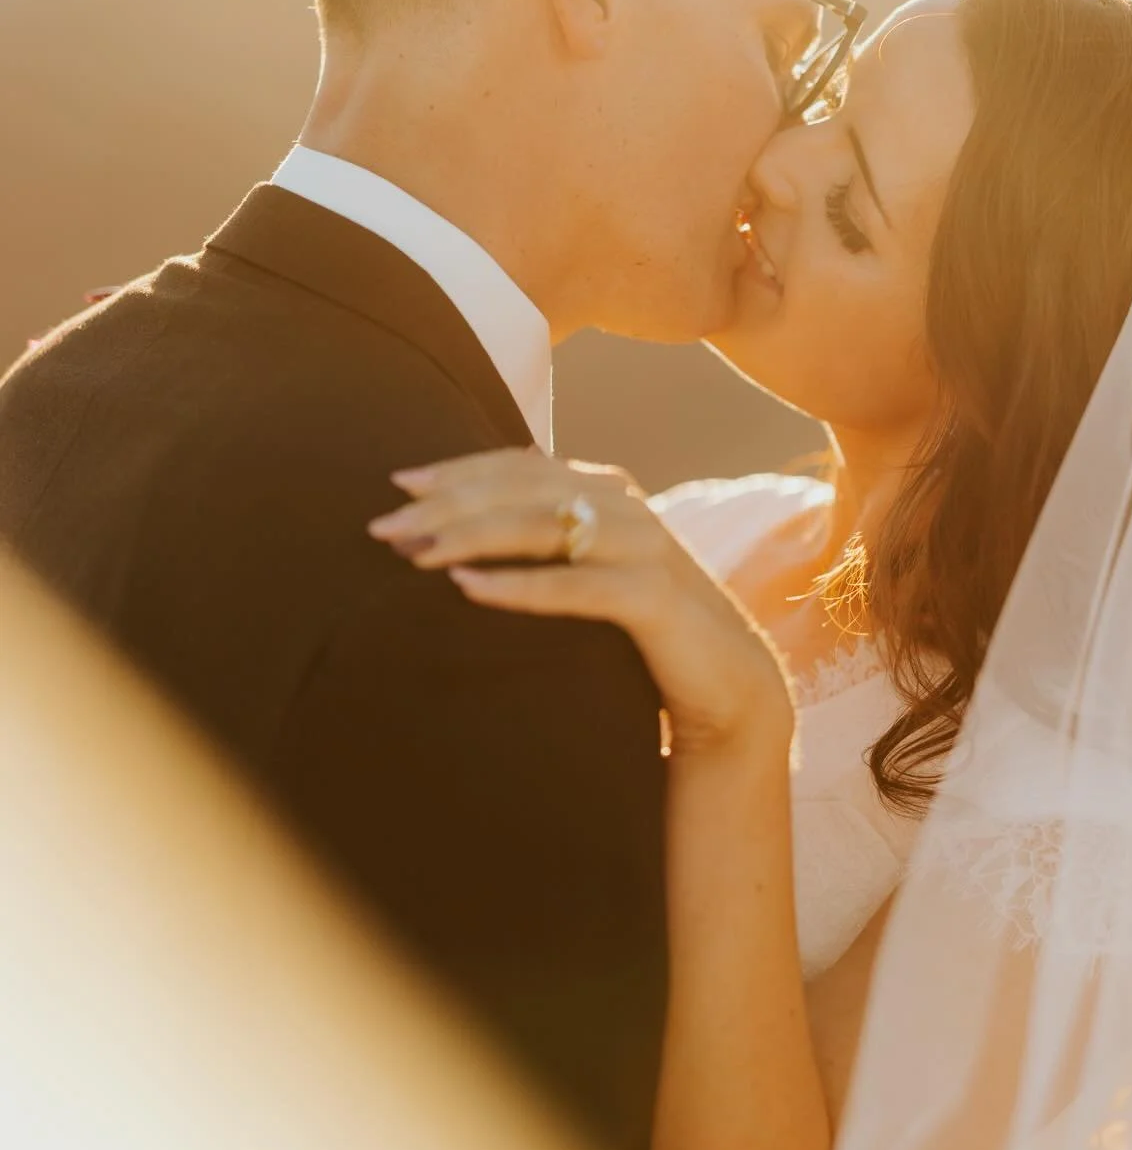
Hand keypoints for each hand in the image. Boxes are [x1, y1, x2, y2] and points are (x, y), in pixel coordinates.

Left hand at [369, 451, 793, 754]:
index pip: (521, 465)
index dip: (459, 469)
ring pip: (544, 525)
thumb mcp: (592, 572)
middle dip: (448, 504)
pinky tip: (469, 590)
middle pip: (523, 488)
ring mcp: (645, 546)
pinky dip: (521, 585)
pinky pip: (578, 585)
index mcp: (607, 490)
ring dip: (472, 535)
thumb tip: (466, 528)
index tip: (399, 484)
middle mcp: (626, 506)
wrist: (728, 684)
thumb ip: (548, 539)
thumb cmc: (644, 632)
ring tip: (414, 554)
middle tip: (385, 527)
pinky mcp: (657, 597)